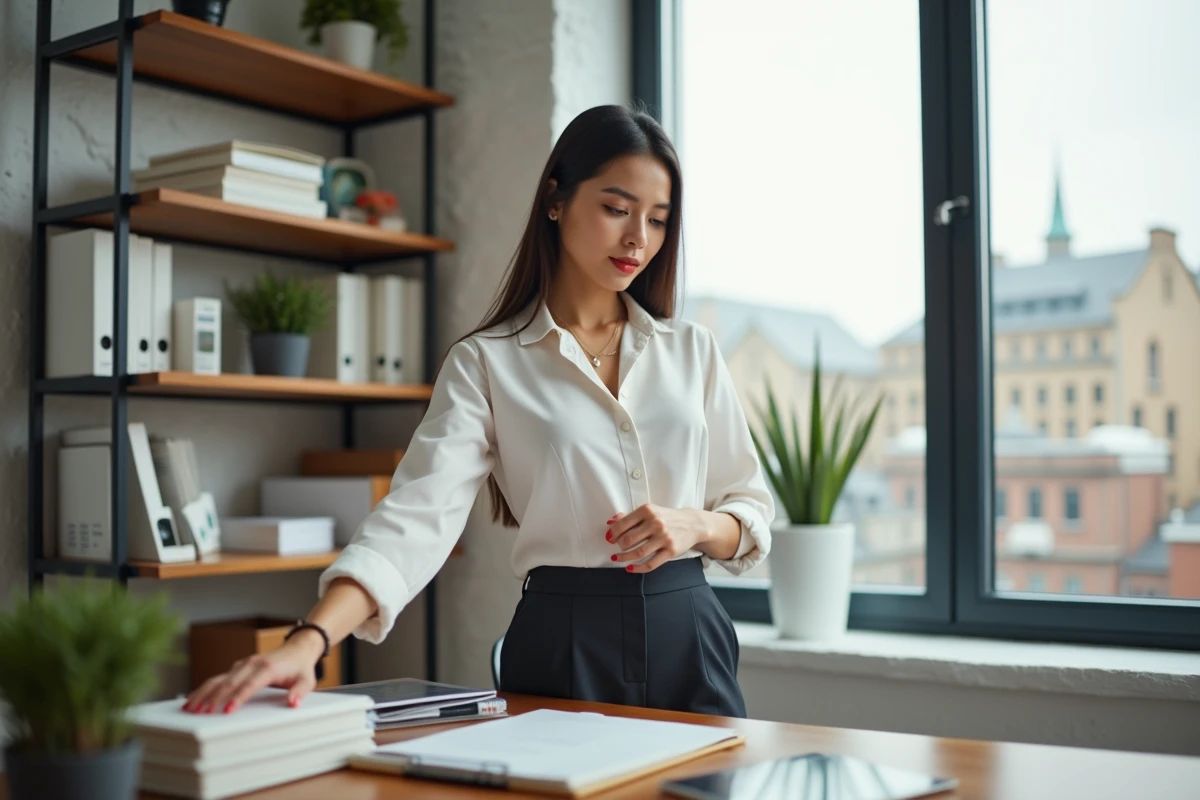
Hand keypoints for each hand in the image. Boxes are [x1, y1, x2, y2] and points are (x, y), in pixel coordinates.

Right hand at [182, 628, 325, 713]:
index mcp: (268, 668)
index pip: (249, 684)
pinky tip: (193, 699)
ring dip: (203, 693)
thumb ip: (300, 692)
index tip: (227, 710)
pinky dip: (204, 688)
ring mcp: (242, 665)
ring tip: (189, 708)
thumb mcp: (307, 680)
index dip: (237, 697)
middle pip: (229, 683)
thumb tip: (293, 703)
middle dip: (214, 698)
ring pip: (219, 679)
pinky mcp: (237, 668)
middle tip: (201, 713)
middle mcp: (252, 664)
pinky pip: (218, 678)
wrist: (298, 648)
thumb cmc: (301, 667)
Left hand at [605, 504, 709, 572]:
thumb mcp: (650, 512)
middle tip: (617, 547)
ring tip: (617, 559)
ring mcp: (664, 538)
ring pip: (637, 553)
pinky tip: (630, 568)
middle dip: (619, 546)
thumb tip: (610, 523)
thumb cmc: (667, 517)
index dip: (612, 533)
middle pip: (628, 540)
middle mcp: (655, 523)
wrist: (692, 524)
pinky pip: (650, 564)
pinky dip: (637, 568)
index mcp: (647, 511)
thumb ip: (630, 517)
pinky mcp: (670, 551)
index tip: (610, 538)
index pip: (622, 524)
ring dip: (624, 558)